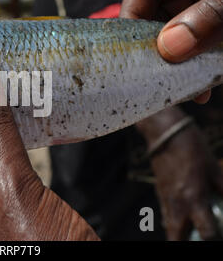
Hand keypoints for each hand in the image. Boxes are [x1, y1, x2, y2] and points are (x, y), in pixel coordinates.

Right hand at [120, 0, 222, 102]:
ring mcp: (208, 9)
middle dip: (155, 48)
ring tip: (184, 88)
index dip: (132, 13)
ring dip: (176, 66)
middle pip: (156, 14)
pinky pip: (197, 51)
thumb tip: (169, 46)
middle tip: (155, 75)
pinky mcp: (217, 32)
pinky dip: (197, 72)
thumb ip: (214, 16)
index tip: (132, 46)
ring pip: (175, 38)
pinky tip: (203, 90)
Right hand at [137, 108, 222, 239]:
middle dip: (185, 242)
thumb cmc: (193, 149)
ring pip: (169, 227)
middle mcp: (178, 203)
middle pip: (177, 237)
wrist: (165, 135)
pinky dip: (173, 221)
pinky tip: (182, 218)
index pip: (206, 232)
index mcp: (194, 199)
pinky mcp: (159, 192)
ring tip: (189, 234)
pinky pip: (165, 214)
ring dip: (179, 234)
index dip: (214, 238)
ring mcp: (166, 198)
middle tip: (198, 239)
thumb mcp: (216, 169)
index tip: (219, 235)